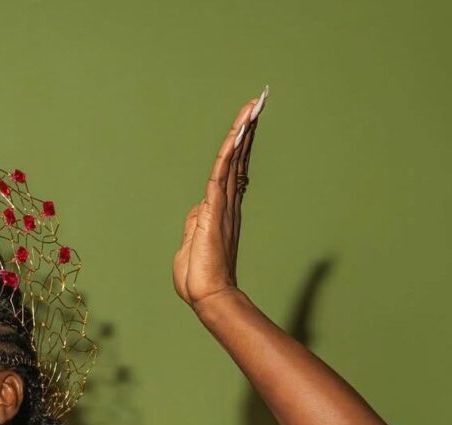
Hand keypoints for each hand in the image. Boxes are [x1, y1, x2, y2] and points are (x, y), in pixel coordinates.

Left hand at [173, 86, 267, 312]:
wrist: (207, 296)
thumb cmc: (198, 278)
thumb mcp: (190, 245)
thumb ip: (193, 224)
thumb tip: (197, 210)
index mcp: (221, 210)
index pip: (232, 170)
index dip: (241, 145)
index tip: (250, 122)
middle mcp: (228, 203)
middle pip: (238, 158)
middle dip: (249, 128)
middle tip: (261, 100)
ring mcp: (223, 206)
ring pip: (233, 160)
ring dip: (243, 131)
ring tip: (256, 104)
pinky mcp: (214, 211)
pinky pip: (221, 174)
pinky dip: (229, 152)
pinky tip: (239, 132)